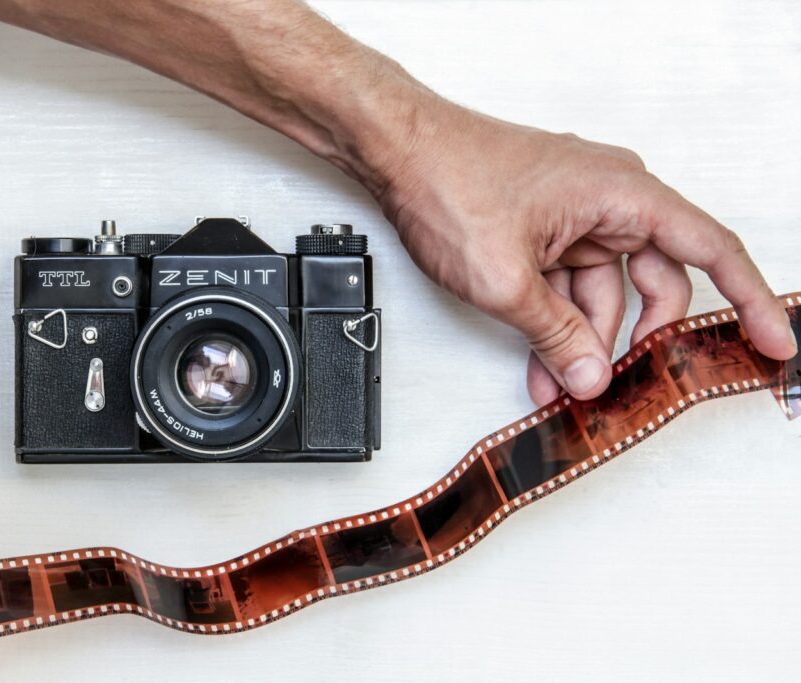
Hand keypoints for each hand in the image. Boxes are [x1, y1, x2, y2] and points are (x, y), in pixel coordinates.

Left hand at [370, 96, 797, 403]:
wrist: (394, 150)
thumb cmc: (448, 181)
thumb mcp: (507, 279)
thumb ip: (556, 334)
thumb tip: (590, 375)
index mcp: (623, 193)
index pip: (710, 250)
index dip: (747, 301)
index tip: (771, 341)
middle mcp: (608, 198)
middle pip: (652, 283)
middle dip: (632, 343)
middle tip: (621, 389)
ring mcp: (573, 213)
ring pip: (602, 292)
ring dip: (582, 342)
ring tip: (559, 389)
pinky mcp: (542, 226)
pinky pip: (566, 283)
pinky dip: (555, 322)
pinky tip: (540, 364)